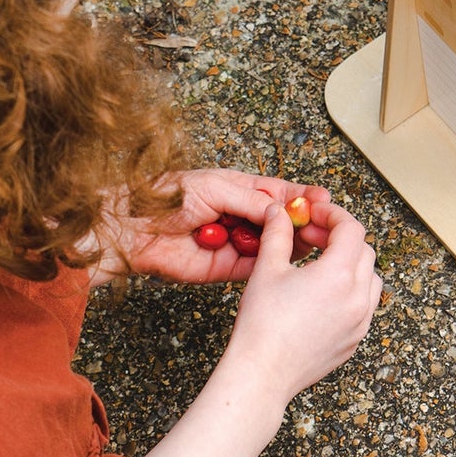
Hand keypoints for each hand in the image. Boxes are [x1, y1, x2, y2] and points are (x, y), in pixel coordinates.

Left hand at [98, 170, 332, 284]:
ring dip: (290, 243)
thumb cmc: (165, 197)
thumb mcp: (215, 187)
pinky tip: (287, 258)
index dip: (301, 195)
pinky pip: (255, 267)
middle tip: (321, 223)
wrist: (131, 229)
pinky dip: (270, 263)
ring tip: (309, 240)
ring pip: (272, 245)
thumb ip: (251, 200)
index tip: (324, 198)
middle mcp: (238, 216)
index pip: (278, 192)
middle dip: (300, 221)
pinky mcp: (225, 269)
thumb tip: (282, 208)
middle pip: (279, 221)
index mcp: (236, 189)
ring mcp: (233, 243)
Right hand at [224, 199, 380, 410]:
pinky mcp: (355, 340)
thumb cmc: (262, 326)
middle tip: (310, 236)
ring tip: (320, 264)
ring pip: (370, 279)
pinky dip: (352, 291)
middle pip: (364, 251)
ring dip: (351, 264)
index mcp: (339, 275)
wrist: (262, 374)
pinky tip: (323, 294)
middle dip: (339, 237)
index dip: (332, 215)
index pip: (351, 229)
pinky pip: (365, 306)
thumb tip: (279, 213)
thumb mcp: (267, 270)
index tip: (313, 213)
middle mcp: (358, 298)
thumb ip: (277, 234)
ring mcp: (360, 322)